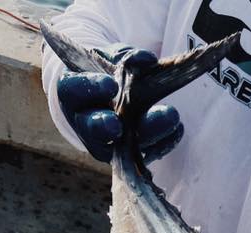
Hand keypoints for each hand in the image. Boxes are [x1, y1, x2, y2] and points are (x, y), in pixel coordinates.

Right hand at [57, 47, 182, 162]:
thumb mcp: (112, 58)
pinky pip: (144, 154)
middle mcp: (85, 124)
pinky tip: (178, 130)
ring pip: (121, 147)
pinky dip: (163, 142)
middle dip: (106, 126)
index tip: (111, 85)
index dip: (89, 88)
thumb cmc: (106, 72)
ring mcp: (106, 144)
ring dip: (148, 134)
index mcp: (74, 93)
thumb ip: (125, 57)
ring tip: (171, 118)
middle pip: (92, 129)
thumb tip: (146, 59)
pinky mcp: (128, 156)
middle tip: (120, 124)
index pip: (72, 91)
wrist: (113, 94)